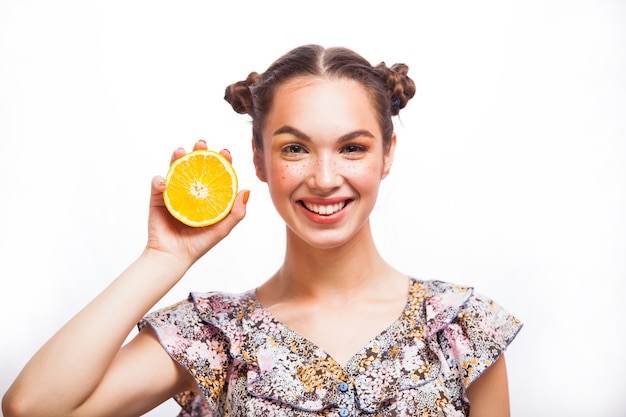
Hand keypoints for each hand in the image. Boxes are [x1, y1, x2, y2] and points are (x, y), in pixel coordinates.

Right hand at [144, 140, 248, 266]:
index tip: (225, 153)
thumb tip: (246, 191)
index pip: (216, 174)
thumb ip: (236, 213)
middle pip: (195, 166)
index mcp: (207, 196)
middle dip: (199, 152)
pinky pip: (157, 184)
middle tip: (202, 144)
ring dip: (177, 157)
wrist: (173, 257)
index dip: (221, 161)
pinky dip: (160, 180)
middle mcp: (191, 191)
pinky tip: (165, 182)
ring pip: (176, 169)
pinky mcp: (157, 199)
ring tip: (181, 151)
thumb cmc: (199, 244)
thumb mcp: (222, 229)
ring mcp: (173, 193)